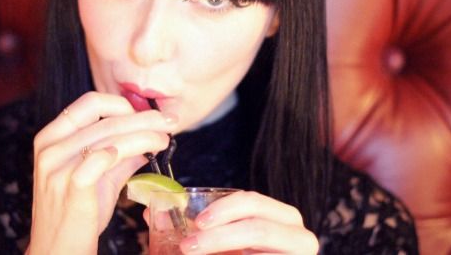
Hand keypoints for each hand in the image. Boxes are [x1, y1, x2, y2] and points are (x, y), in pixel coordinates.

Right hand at [26, 91, 177, 254]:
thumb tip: (149, 136)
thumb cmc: (76, 214)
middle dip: (145, 118)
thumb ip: (119, 155)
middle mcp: (50, 148)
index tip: (147, 114)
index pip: (90, 103)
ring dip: (145, 134)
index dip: (123, 104)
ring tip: (164, 139)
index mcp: (51, 137)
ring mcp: (58, 167)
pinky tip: (145, 154)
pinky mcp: (72, 186)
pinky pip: (104, 158)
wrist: (57, 252)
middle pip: (106, 119)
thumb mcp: (97, 177)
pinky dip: (128, 150)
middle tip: (169, 121)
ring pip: (111, 137)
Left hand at [172, 191, 317, 253]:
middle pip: (257, 228)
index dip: (224, 208)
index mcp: (282, 217)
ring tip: (191, 253)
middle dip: (219, 237)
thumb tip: (150, 211)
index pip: (252, 202)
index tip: (196, 222)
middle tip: (187, 246)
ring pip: (256, 250)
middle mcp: (300, 236)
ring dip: (221, 251)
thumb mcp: (221, 241)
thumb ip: (195, 227)